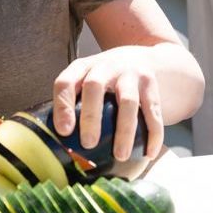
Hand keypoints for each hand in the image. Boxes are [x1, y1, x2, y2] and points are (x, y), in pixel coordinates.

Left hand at [53, 46, 163, 160]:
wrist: (141, 56)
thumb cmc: (105, 79)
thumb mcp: (86, 79)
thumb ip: (74, 103)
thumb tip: (59, 145)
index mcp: (82, 67)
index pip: (65, 82)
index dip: (63, 106)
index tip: (64, 132)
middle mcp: (105, 66)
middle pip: (95, 86)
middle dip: (91, 116)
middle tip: (89, 144)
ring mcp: (130, 73)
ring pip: (127, 101)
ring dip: (124, 130)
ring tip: (121, 155)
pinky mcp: (150, 83)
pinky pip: (153, 111)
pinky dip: (153, 134)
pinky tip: (149, 153)